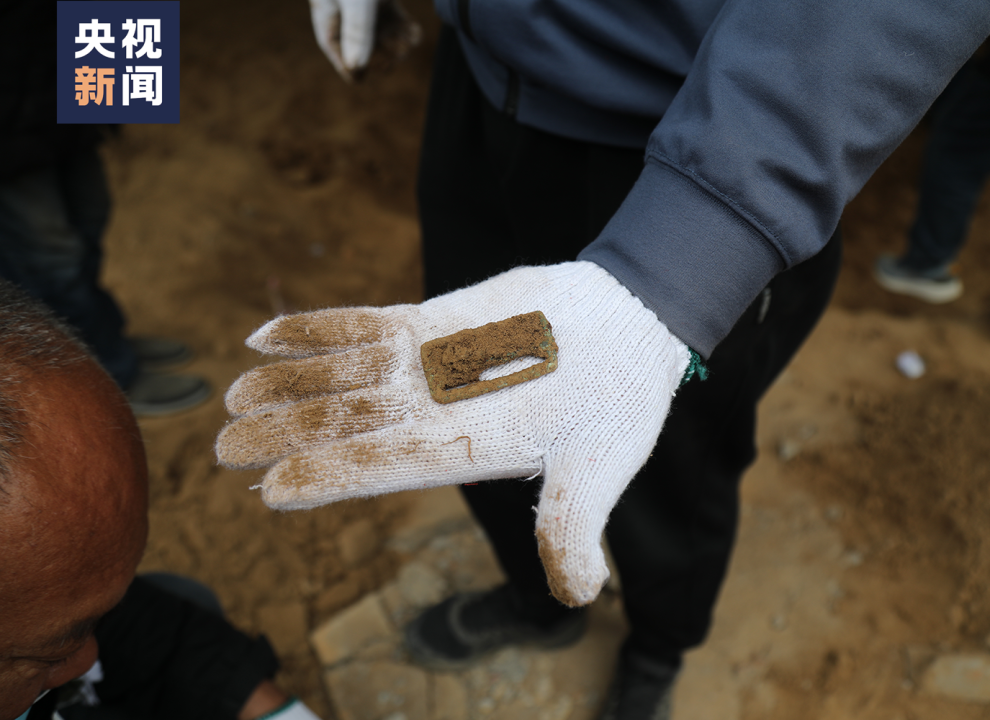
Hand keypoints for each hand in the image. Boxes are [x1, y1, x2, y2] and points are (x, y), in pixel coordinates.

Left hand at [216, 262, 689, 605]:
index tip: (270, 491)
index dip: (330, 477)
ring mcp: (429, 365)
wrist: (630, 323)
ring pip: (345, 375)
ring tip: (234, 395)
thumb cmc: (622, 400)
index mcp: (467, 449)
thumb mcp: (603, 466)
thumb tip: (580, 597)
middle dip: (287, 434)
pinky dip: (317, 326)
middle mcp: (435, 410)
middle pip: (349, 423)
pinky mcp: (435, 323)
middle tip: (223, 449)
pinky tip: (265, 334)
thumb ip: (576, 523)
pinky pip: (366, 324)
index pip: (385, 467)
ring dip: (289, 383)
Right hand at [309, 0, 419, 81]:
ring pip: (382, 37)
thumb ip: (357, 31)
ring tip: (406, 46)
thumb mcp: (355, 2)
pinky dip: (407, 30)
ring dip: (396, 46)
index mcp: (329, 17)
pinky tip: (415, 34)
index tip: (361, 77)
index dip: (351, 66)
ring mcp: (368, 8)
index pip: (337, 51)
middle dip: (380, 57)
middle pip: (364, 48)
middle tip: (392, 61)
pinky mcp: (385, 0)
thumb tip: (357, 68)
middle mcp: (348, 16)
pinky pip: (396, 22)